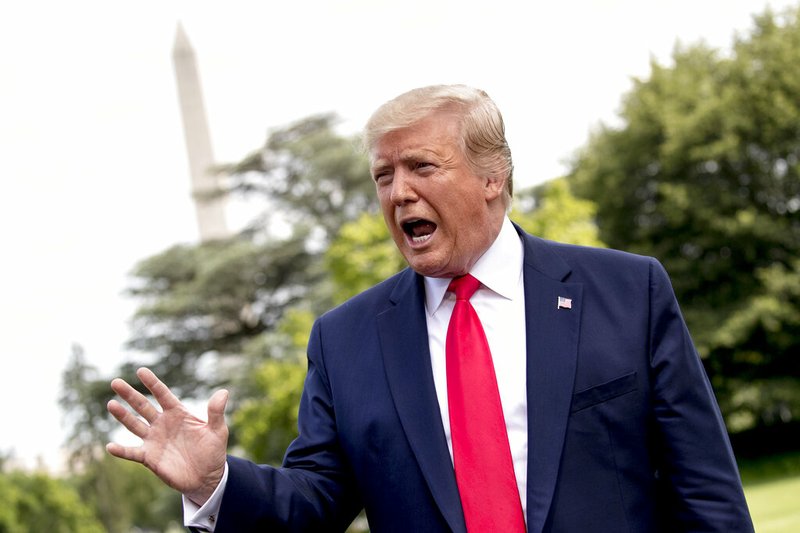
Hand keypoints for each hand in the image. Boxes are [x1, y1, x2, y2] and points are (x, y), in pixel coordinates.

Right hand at [106, 367, 228, 505]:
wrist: (207, 477)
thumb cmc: (213, 451)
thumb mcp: (218, 430)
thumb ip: (216, 412)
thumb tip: (223, 392)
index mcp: (178, 413)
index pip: (163, 394)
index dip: (152, 383)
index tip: (141, 370)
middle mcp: (162, 424)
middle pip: (143, 406)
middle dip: (130, 394)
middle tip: (115, 382)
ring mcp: (154, 440)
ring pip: (134, 425)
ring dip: (123, 416)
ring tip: (111, 404)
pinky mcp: (150, 457)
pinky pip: (132, 453)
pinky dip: (121, 451)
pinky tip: (110, 446)